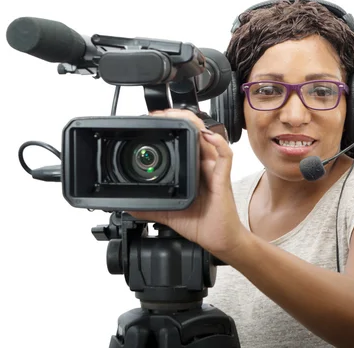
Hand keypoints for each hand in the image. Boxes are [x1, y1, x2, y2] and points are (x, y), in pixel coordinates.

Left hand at [129, 108, 246, 256]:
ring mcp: (213, 170)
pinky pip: (224, 156)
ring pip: (209, 138)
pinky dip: (218, 144)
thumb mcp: (168, 213)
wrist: (219, 239)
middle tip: (163, 114)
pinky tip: (208, 137)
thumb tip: (128, 207)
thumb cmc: (200, 224)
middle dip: (181, 118)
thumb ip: (149, 208)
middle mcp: (203, 166)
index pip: (183, 142)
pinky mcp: (222, 178)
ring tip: (181, 115)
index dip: (172, 127)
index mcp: (191, 170)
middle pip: (196, 134)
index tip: (155, 121)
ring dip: (196, 124)